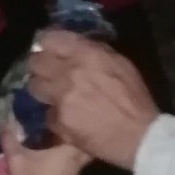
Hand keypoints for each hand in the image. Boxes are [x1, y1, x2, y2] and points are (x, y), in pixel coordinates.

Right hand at [1, 121, 87, 174]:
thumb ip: (9, 137)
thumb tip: (3, 120)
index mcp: (69, 153)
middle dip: (75, 145)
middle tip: (61, 139)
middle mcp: (77, 167)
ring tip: (56, 156)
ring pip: (77, 166)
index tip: (67, 126)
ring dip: (69, 161)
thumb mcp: (15, 157)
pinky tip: (52, 174)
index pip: (82, 137)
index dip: (76, 131)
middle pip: (83, 152)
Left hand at [27, 31, 157, 170]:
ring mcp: (60, 98)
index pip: (50, 38)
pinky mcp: (57, 121)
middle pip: (36, 62)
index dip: (48, 43)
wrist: (138, 136)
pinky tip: (69, 116)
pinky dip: (56, 113)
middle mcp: (67, 73)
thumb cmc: (134, 97)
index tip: (51, 48)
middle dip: (41, 65)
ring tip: (56, 93)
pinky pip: (47, 112)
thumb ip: (94, 51)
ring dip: (43, 87)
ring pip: (35, 86)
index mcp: (85, 55)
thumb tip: (74, 45)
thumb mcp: (120, 63)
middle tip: (50, 71)